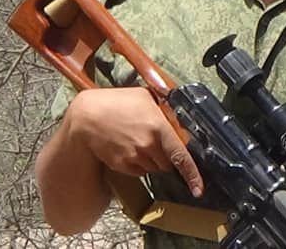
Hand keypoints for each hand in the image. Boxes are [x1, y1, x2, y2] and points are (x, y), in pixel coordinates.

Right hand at [66, 87, 203, 196]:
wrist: (87, 118)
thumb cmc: (116, 103)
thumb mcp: (145, 96)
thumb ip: (165, 108)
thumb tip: (180, 118)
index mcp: (158, 128)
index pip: (180, 156)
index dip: (192, 175)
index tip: (198, 189)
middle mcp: (148, 146)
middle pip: (168, 163)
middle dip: (167, 154)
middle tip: (154, 137)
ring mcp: (134, 158)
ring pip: (154, 167)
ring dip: (152, 158)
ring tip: (137, 138)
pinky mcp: (123, 166)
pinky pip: (140, 170)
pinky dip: (139, 162)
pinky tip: (128, 146)